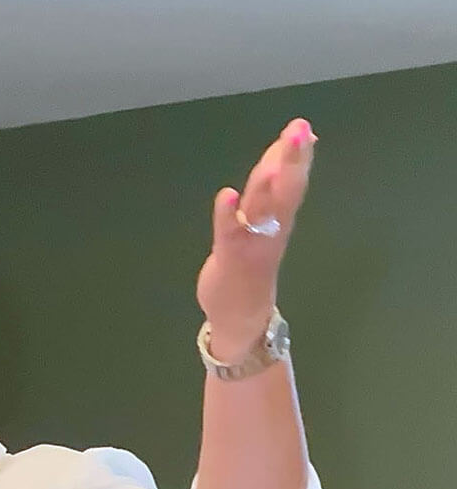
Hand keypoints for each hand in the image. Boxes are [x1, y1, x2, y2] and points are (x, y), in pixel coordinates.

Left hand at [196, 118, 316, 359]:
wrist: (241, 320)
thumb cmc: (250, 266)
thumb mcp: (266, 227)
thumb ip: (272, 193)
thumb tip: (286, 156)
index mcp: (280, 220)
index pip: (292, 182)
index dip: (297, 155)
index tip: (303, 126)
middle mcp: (271, 230)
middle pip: (285, 191)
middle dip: (292, 160)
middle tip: (299, 129)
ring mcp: (253, 244)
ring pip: (263, 208)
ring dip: (268, 180)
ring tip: (275, 152)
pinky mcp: (230, 257)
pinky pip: (230, 233)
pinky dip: (229, 214)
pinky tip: (227, 194)